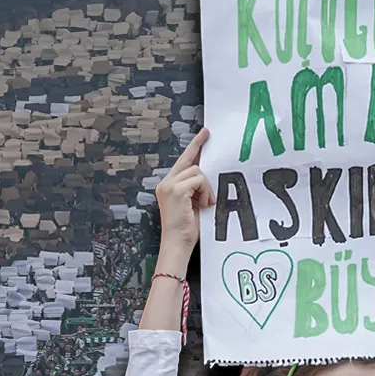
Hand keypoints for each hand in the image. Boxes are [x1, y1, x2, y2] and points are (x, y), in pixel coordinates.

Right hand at [154, 128, 213, 256]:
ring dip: (206, 187)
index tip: (203, 134)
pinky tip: (203, 203)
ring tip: (205, 202)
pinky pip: (199, 180)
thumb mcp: (192, 202)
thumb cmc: (186, 228)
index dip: (193, 147)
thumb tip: (209, 172)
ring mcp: (169, 185)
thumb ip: (196, 187)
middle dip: (198, 147)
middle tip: (208, 132)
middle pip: (189, 161)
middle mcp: (166, 183)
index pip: (183, 161)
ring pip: (197, 171)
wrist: (177, 242)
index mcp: (169, 185)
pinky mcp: (175, 190)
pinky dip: (205, 191)